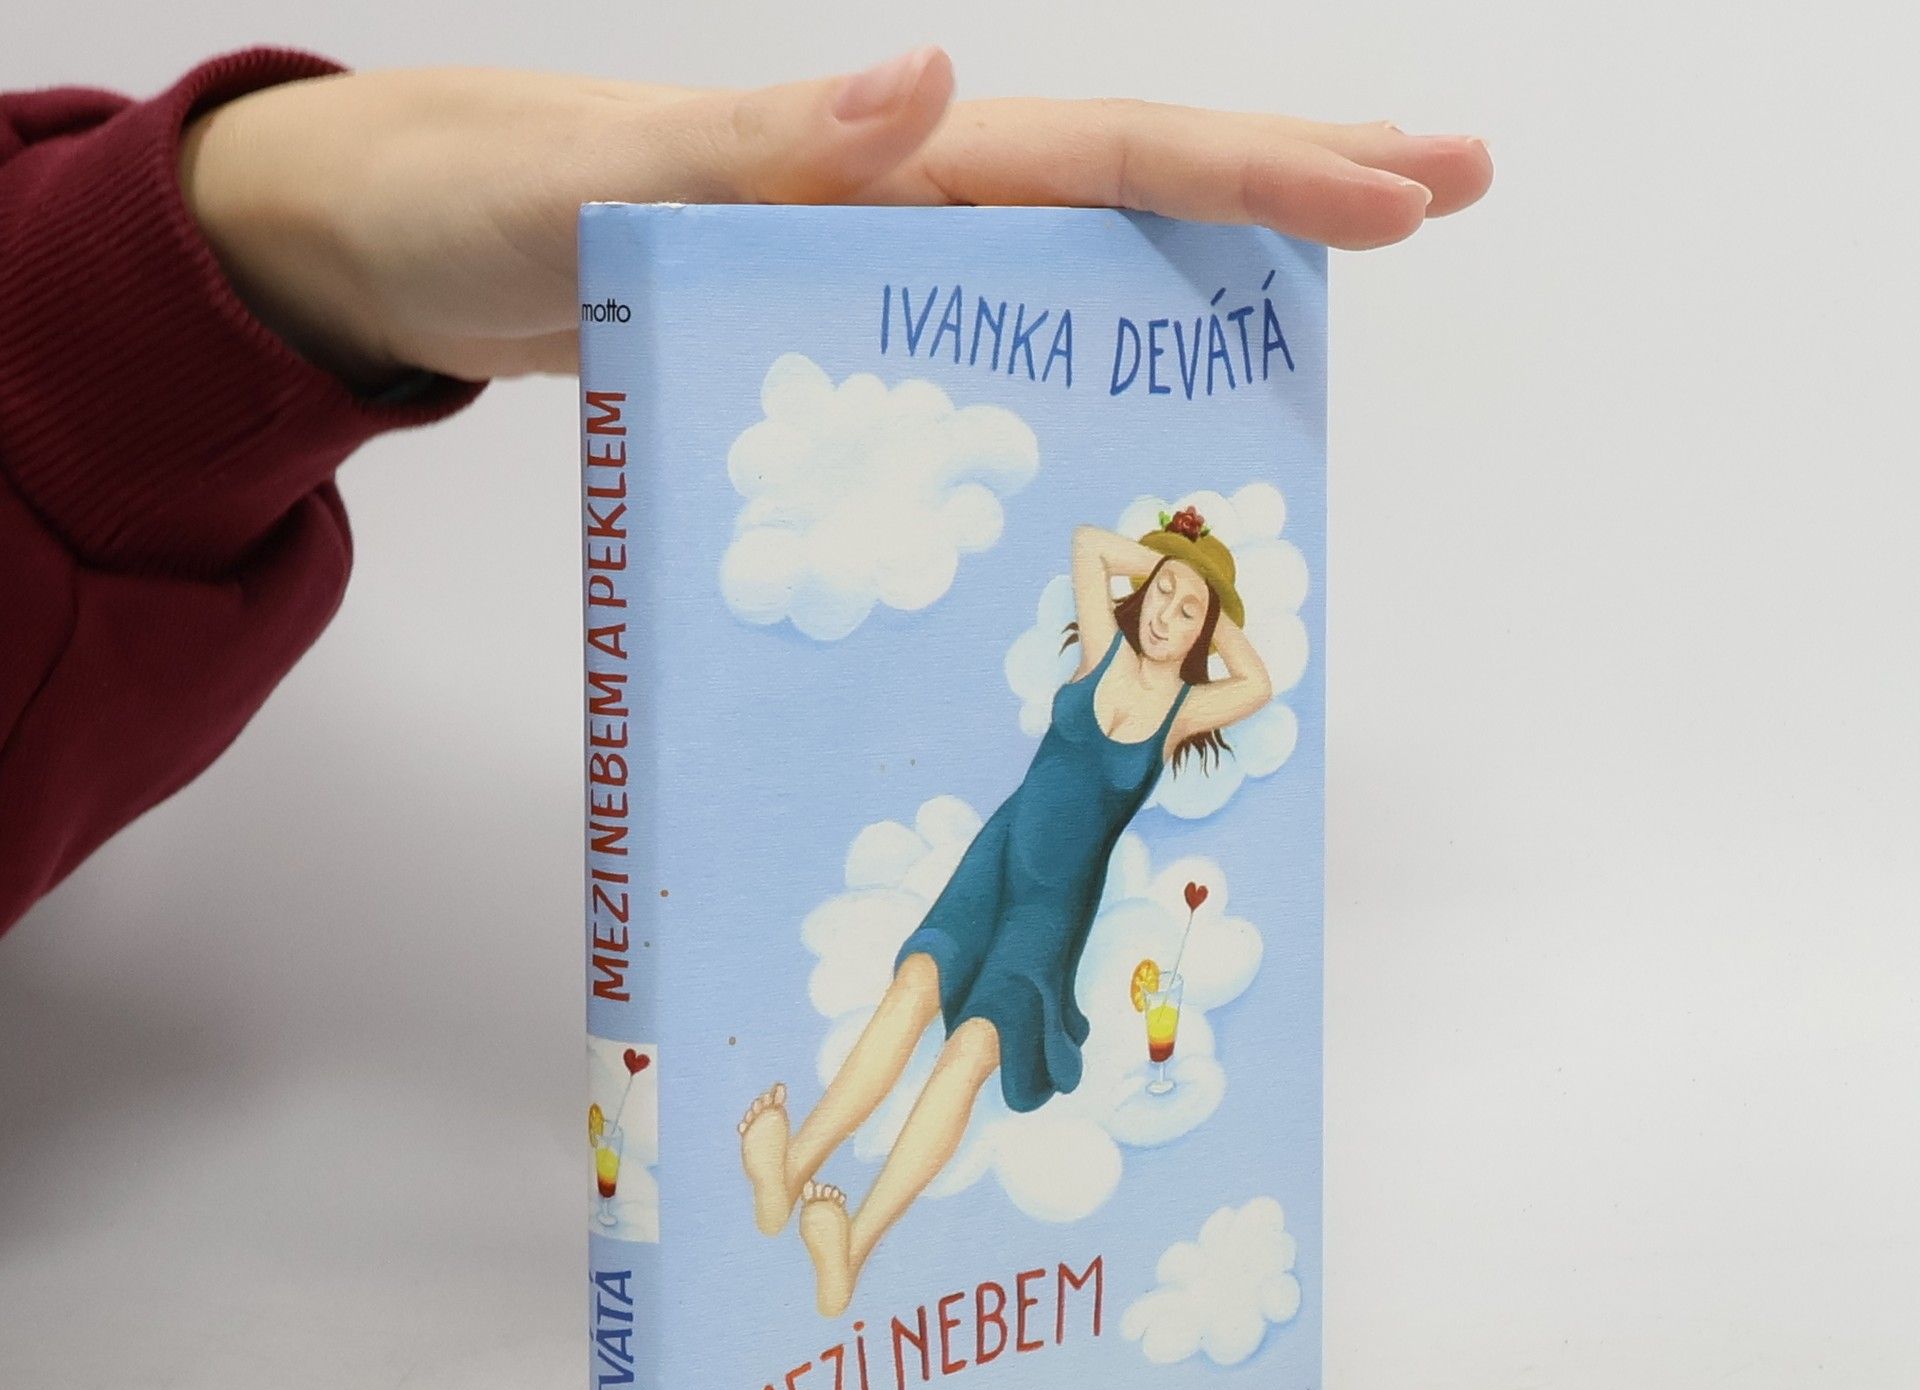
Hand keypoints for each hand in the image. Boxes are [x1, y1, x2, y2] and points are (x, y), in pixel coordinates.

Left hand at [177, 51, 1490, 386]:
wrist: (405, 248)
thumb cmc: (486, 201)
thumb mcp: (608, 175)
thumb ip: (761, 144)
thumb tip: (935, 85)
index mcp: (883, 168)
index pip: (1108, 152)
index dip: (1260, 172)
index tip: (1400, 195)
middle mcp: (905, 213)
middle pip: (1135, 190)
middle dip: (1295, 186)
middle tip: (1446, 191)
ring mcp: (880, 280)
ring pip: (1079, 271)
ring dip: (1208, 277)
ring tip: (1331, 299)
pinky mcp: (841, 348)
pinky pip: (992, 356)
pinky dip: (1080, 372)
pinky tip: (1125, 413)